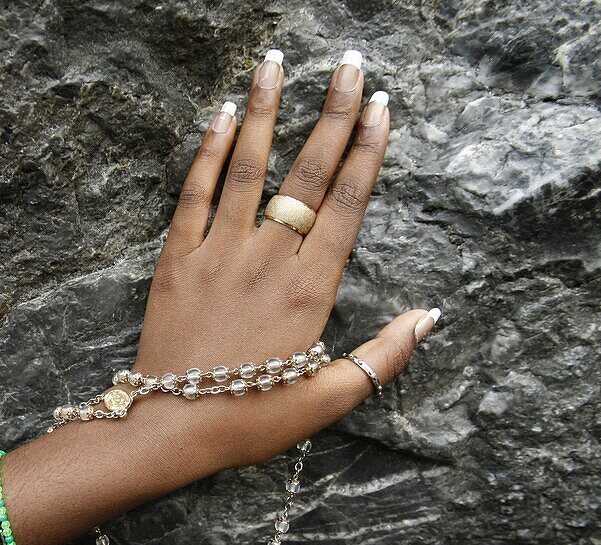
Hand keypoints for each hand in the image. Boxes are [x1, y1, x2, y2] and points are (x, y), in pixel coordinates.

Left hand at [131, 50, 438, 469]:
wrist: (170, 428)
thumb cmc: (252, 419)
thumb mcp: (329, 400)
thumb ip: (383, 357)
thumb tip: (430, 316)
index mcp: (311, 289)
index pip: (348, 203)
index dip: (368, 149)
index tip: (381, 105)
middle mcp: (268, 258)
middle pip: (308, 173)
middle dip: (331, 112)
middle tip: (347, 62)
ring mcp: (219, 253)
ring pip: (248, 166)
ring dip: (265, 109)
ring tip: (276, 60)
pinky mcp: (178, 258)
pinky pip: (195, 192)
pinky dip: (208, 150)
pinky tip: (222, 113)